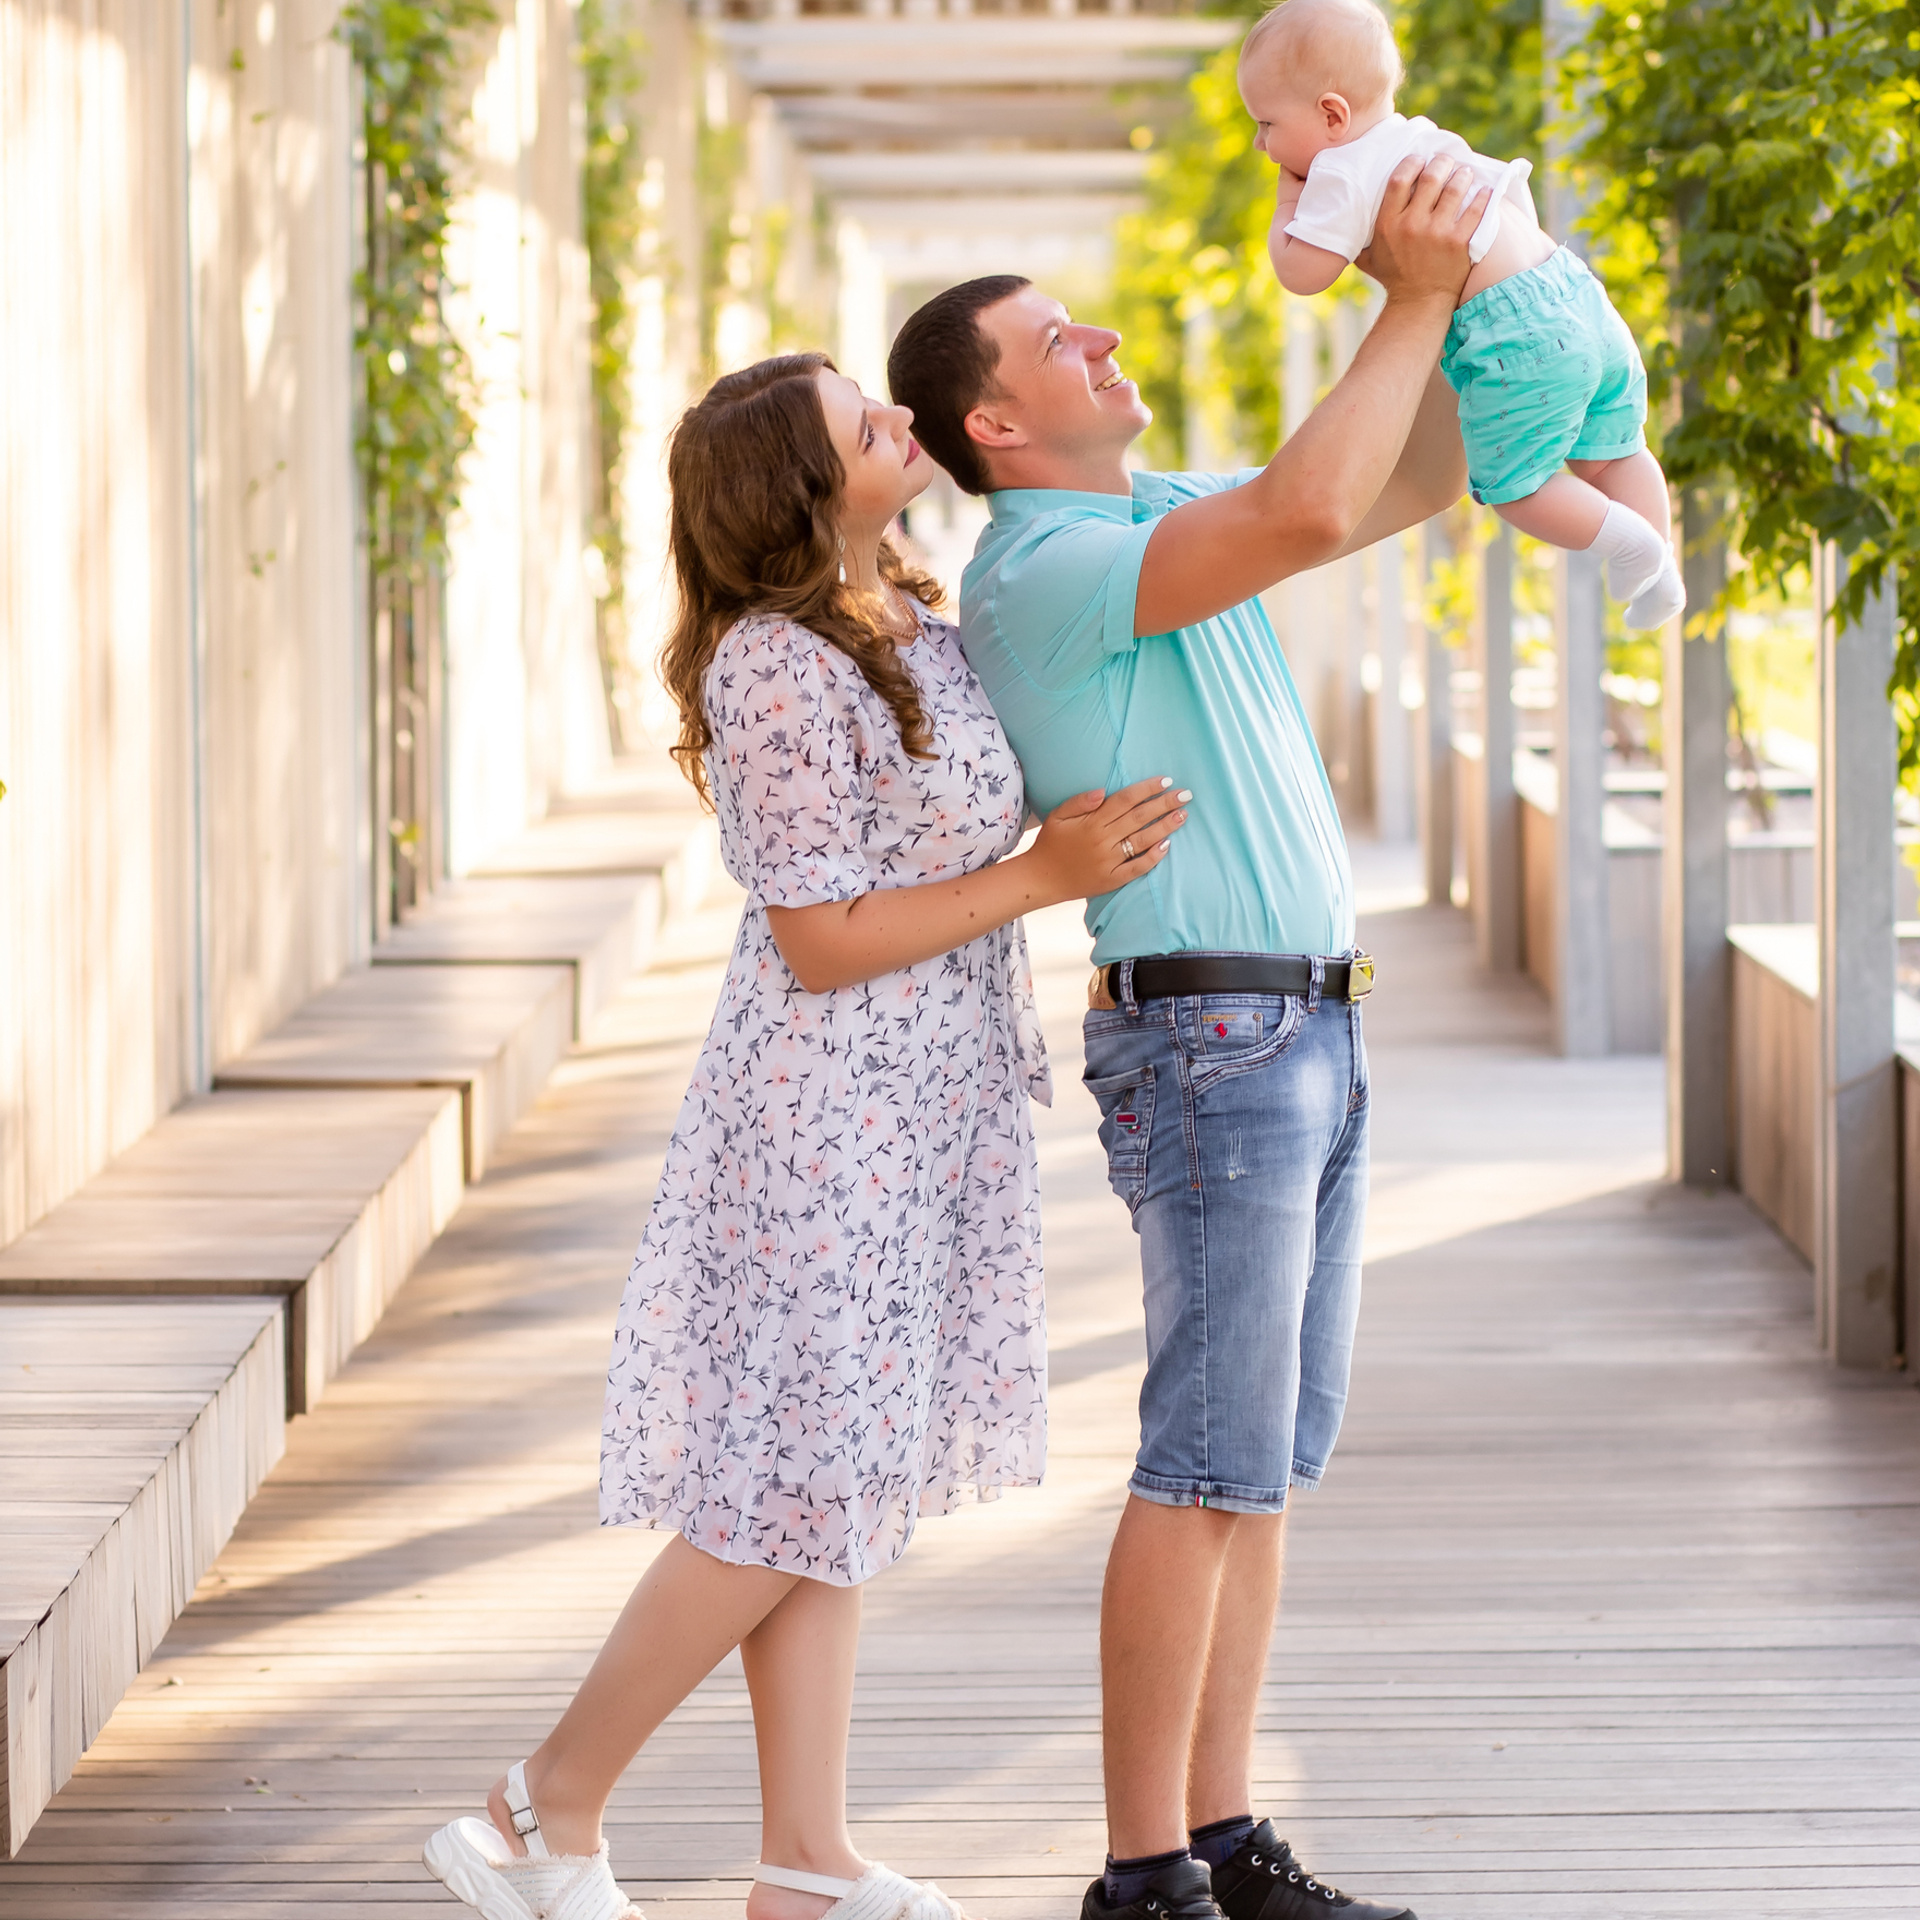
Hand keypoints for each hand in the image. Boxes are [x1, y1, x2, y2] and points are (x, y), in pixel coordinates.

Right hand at [1024, 776, 1190, 903]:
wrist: (1041, 879)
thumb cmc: (1051, 844)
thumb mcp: (1058, 816)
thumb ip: (1080, 801)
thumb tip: (1102, 790)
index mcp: (1091, 822)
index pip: (1125, 800)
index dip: (1146, 789)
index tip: (1166, 781)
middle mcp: (1103, 840)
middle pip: (1139, 817)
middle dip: (1164, 804)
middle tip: (1186, 795)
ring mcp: (1109, 861)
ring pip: (1142, 840)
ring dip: (1165, 827)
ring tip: (1183, 815)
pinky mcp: (1112, 879)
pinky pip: (1137, 867)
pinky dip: (1153, 857)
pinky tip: (1167, 845)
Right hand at [1357, 153, 1486, 304]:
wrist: (1418, 304)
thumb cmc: (1393, 278)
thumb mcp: (1369, 258)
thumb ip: (1360, 238)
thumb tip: (1346, 219)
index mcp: (1388, 225)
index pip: (1400, 180)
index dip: (1412, 163)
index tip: (1420, 160)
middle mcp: (1412, 226)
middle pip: (1431, 178)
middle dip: (1441, 163)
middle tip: (1446, 162)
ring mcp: (1438, 233)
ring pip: (1455, 189)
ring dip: (1462, 175)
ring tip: (1464, 173)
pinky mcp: (1460, 242)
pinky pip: (1476, 210)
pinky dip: (1483, 196)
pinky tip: (1484, 190)